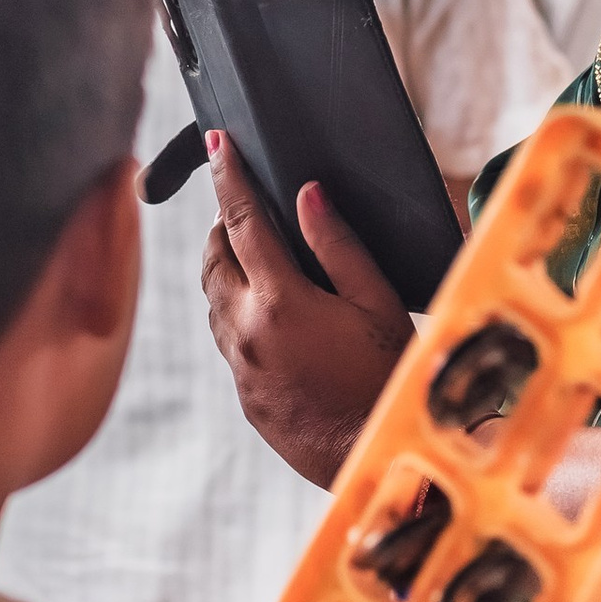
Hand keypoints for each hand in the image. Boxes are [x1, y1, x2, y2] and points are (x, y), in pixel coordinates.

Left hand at [198, 135, 414, 487]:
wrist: (372, 458)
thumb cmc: (388, 379)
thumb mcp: (377, 304)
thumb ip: (338, 246)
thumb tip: (307, 194)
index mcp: (281, 301)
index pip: (242, 221)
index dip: (229, 177)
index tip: (217, 143)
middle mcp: (247, 331)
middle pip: (212, 258)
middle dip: (222, 225)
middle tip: (244, 207)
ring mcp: (240, 365)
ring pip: (212, 300)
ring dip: (226, 269)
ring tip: (259, 257)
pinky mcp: (242, 393)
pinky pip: (225, 337)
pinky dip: (236, 310)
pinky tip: (270, 312)